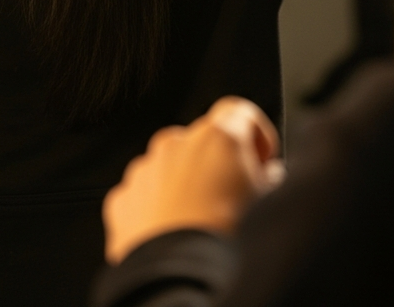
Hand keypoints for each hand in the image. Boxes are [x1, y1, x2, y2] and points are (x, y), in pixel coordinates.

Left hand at [102, 96, 284, 265]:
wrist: (177, 281)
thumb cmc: (226, 239)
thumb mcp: (269, 203)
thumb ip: (271, 178)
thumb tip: (267, 176)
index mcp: (218, 136)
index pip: (240, 111)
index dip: (255, 134)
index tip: (261, 161)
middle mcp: (177, 143)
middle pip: (204, 140)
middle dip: (218, 163)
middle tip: (232, 199)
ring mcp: (144, 169)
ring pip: (171, 165)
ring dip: (186, 184)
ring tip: (199, 223)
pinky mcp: (122, 198)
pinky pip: (144, 193)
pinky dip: (157, 207)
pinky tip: (173, 234)